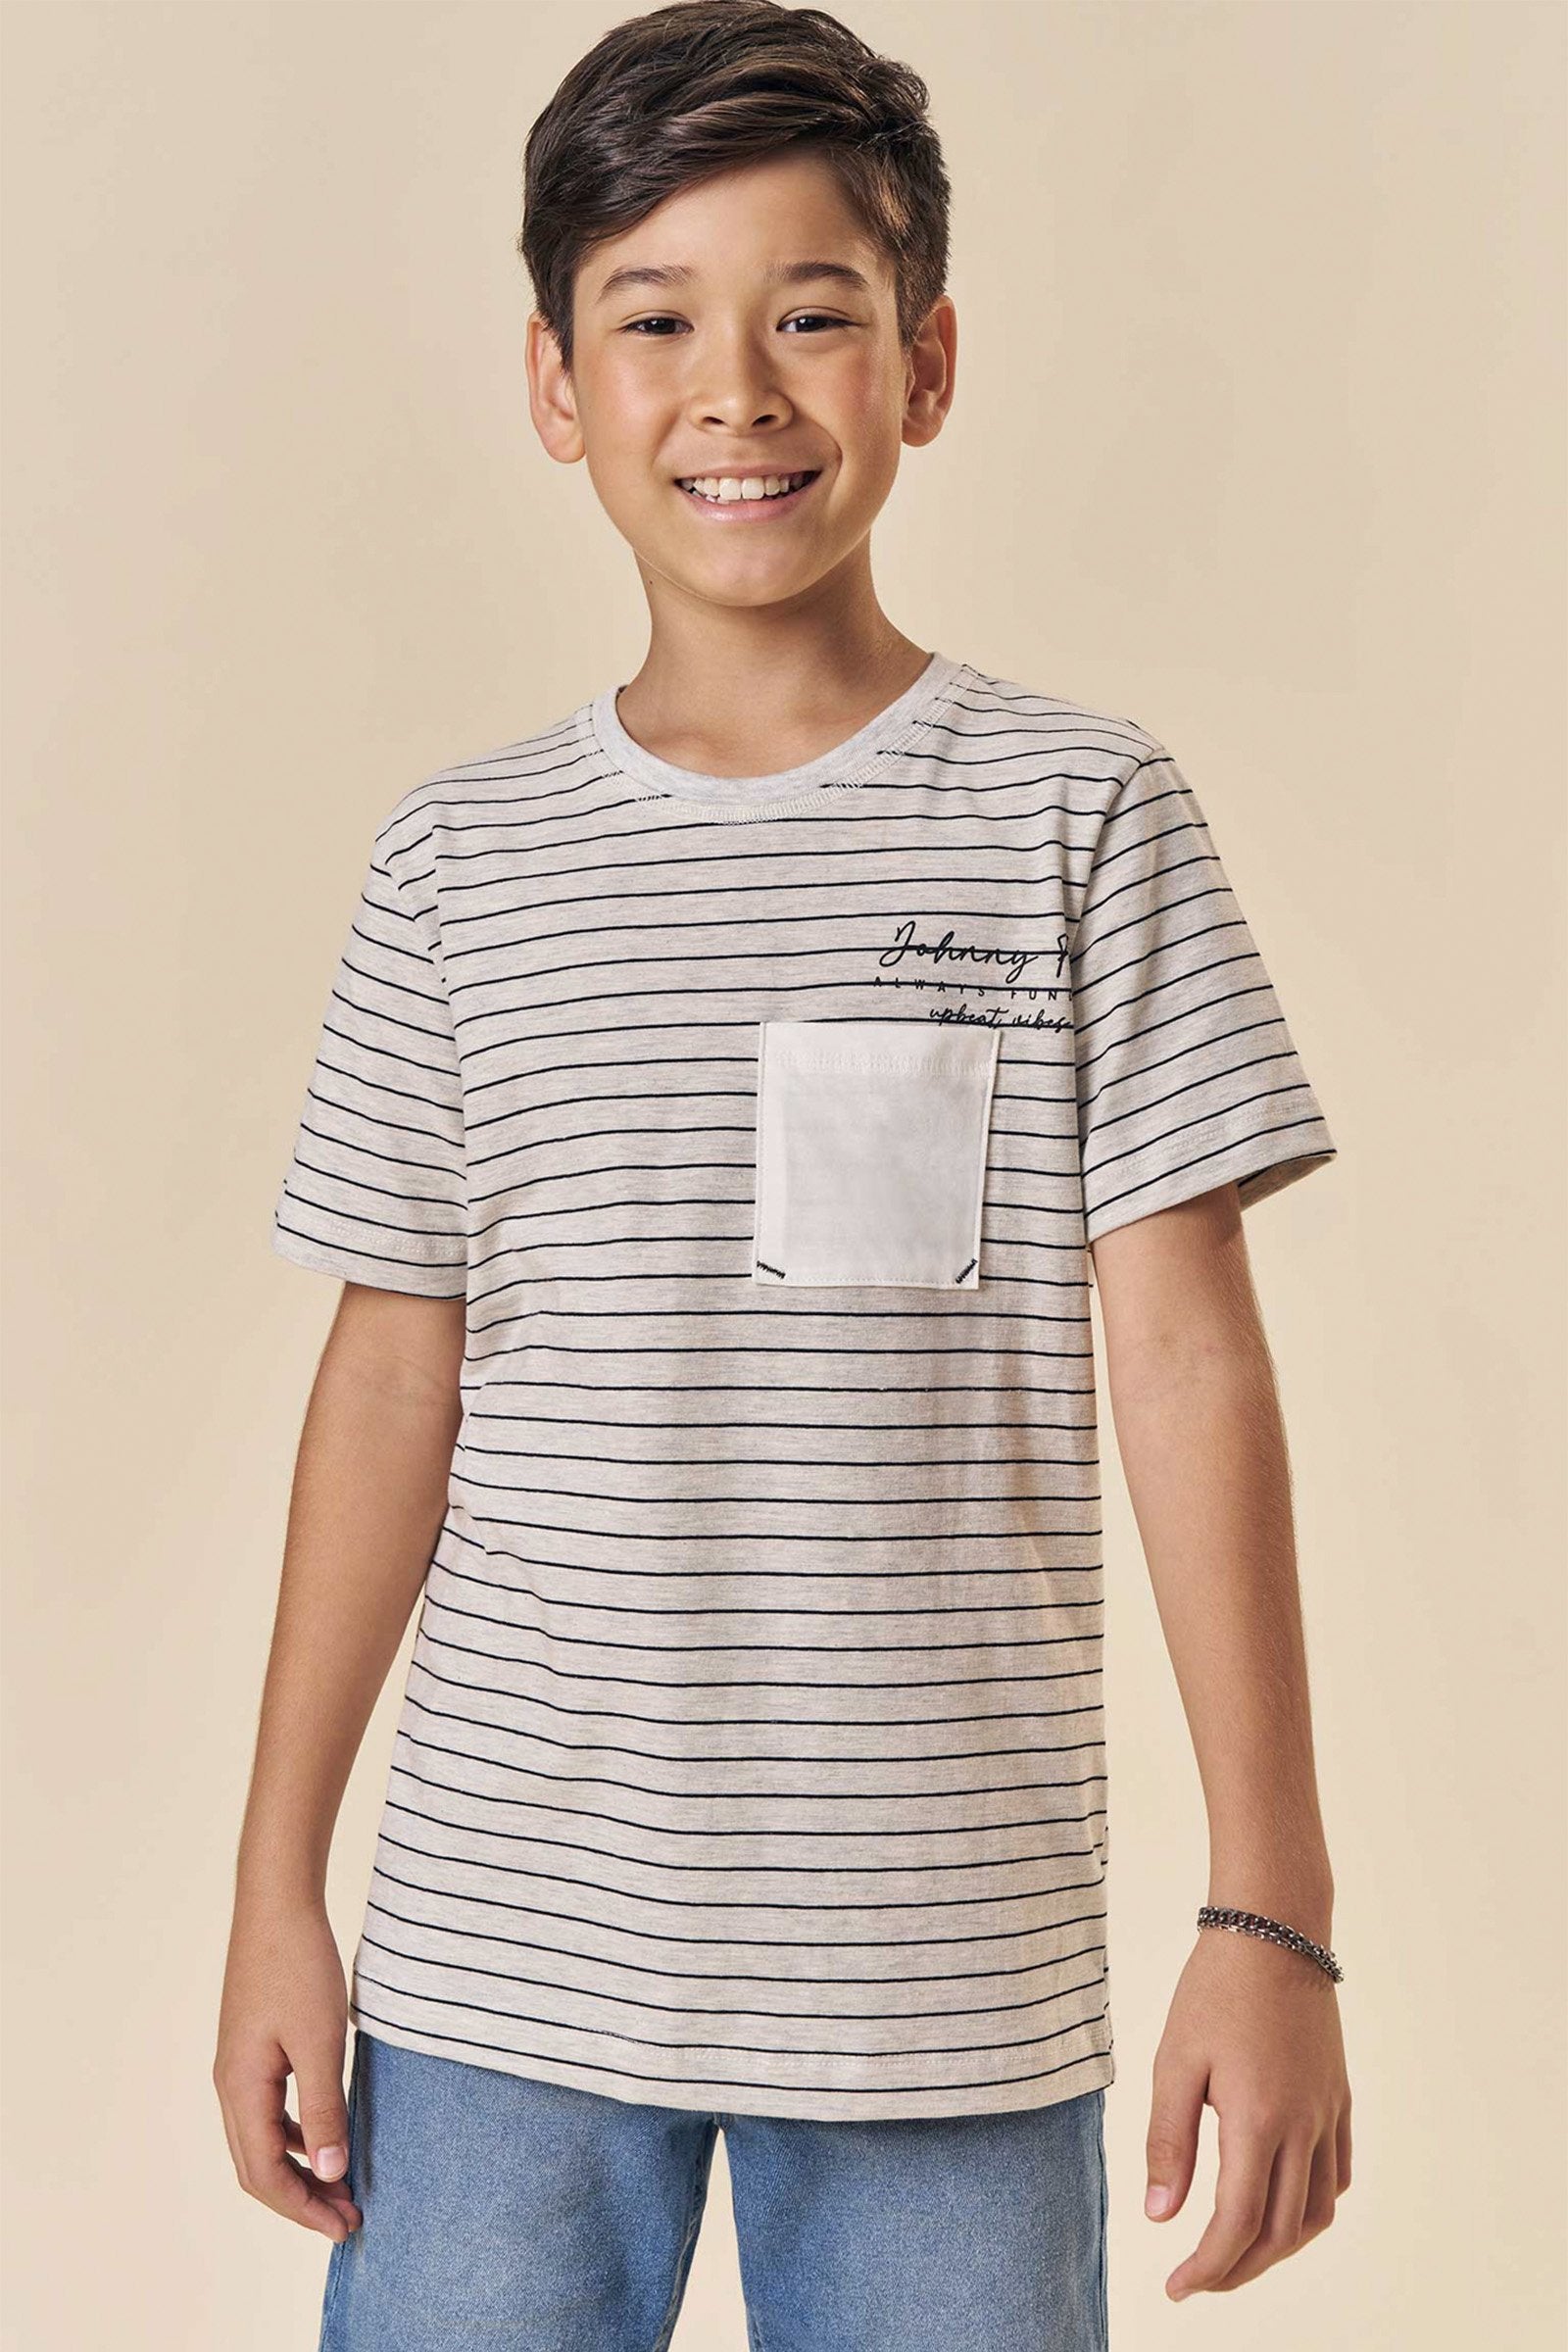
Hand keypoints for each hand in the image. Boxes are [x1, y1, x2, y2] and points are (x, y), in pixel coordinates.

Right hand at [213, 1893, 362, 2242]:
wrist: (277, 1903)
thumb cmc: (298, 1965)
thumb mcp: (321, 2040)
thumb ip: (325, 2107)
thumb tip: (331, 2170)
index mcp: (241, 2088)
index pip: (264, 2174)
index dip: (303, 2207)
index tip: (345, 2225)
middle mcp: (231, 2085)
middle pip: (258, 2166)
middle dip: (302, 2198)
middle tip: (349, 2218)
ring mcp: (240, 2066)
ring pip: (263, 2140)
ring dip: (301, 2168)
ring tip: (343, 2186)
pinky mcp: (254, 2047)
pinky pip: (271, 2110)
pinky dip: (298, 2134)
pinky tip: (327, 2135)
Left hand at [1144, 1925, 1351, 2299]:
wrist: (1274, 1930)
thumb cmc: (1214, 1989)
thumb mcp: (1174, 2061)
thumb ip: (1168, 2142)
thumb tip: (1160, 2217)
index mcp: (1257, 2122)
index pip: (1236, 2226)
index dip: (1206, 2268)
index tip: (1176, 2287)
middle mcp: (1303, 2128)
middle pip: (1278, 2233)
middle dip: (1237, 2269)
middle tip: (1198, 2279)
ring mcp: (1328, 2115)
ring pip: (1315, 2213)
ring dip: (1277, 2247)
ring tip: (1236, 2253)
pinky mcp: (1339, 2099)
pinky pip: (1337, 2176)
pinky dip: (1311, 2208)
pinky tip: (1281, 2206)